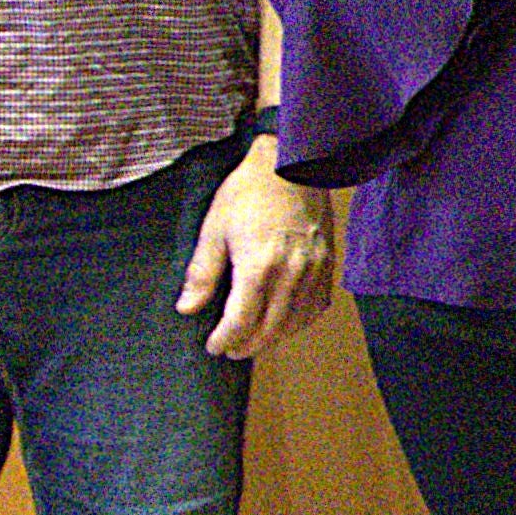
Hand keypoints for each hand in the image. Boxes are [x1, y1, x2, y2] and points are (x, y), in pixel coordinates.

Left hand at [175, 146, 341, 360]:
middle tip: (231, 350)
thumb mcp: (214, 229)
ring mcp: (314, 269)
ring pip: (296, 321)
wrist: (293, 164)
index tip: (214, 346)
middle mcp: (292, 272)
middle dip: (248, 345)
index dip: (225, 339)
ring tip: (255, 341)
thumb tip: (187, 307)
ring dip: (275, 337)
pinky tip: (286, 321)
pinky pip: (317, 305)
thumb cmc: (250, 191)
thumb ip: (202, 273)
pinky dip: (300, 321)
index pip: (242, 321)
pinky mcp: (328, 263)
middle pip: (271, 328)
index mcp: (260, 265)